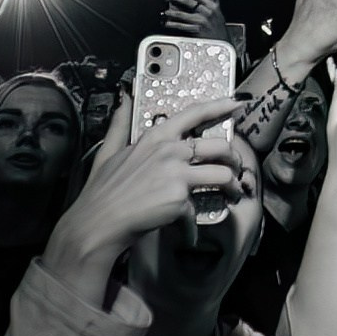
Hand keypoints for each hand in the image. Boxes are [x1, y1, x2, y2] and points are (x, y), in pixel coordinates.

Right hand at [48, 92, 249, 273]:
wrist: (98, 222)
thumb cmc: (102, 191)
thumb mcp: (108, 152)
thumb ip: (119, 125)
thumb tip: (124, 99)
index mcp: (156, 136)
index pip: (193, 114)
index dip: (219, 106)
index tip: (237, 103)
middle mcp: (170, 150)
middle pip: (220, 146)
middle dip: (234, 159)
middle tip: (235, 170)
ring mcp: (176, 174)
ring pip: (223, 176)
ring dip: (232, 189)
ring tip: (231, 197)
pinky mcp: (179, 199)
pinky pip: (197, 212)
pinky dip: (192, 229)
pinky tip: (187, 236)